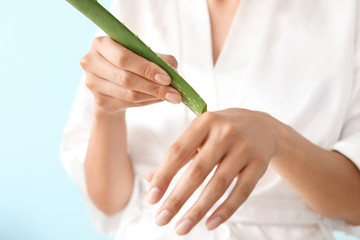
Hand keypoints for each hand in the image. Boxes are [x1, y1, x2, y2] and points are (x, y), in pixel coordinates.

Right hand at [80, 36, 181, 114]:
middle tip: (174, 94)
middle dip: (153, 86)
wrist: (112, 82)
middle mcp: (91, 62)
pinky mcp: (99, 100)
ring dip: (153, 96)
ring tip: (171, 96)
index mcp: (101, 44)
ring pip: (128, 94)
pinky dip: (147, 102)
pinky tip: (158, 98)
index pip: (124, 58)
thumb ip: (158, 58)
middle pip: (126, 78)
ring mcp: (92, 83)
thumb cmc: (130, 63)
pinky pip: (128, 103)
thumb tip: (172, 70)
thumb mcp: (143, 54)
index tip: (167, 78)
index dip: (146, 68)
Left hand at [146, 108, 286, 234]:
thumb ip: (177, 155)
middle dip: (177, 199)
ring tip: (181, 228)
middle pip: (197, 171)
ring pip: (218, 185)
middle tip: (161, 219)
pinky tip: (209, 223)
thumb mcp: (199, 134)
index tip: (151, 199)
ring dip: (198, 210)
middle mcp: (225, 133)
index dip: (163, 176)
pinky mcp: (259, 164)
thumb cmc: (222, 131)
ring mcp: (244, 148)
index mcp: (204, 122)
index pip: (178, 152)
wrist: (263, 126)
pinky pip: (241, 192)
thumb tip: (150, 179)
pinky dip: (224, 211)